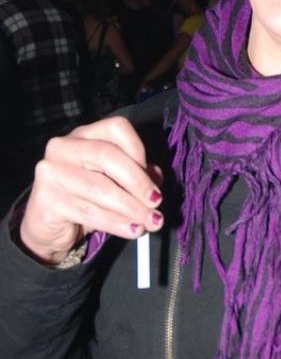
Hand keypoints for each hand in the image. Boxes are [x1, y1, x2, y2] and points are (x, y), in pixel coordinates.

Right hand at [19, 116, 163, 265]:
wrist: (48, 225)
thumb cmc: (86, 195)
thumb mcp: (114, 179)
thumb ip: (137, 173)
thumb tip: (156, 178)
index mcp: (85, 134)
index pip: (117, 128)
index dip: (139, 151)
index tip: (153, 176)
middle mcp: (64, 147)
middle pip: (107, 155)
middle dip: (137, 181)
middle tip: (156, 201)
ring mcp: (51, 173)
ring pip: (100, 188)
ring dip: (132, 208)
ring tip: (151, 221)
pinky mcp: (46, 201)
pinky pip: (89, 212)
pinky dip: (116, 223)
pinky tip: (132, 229)